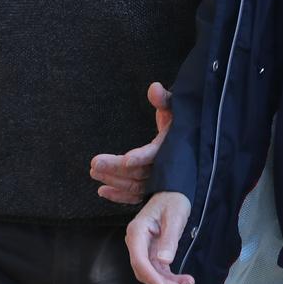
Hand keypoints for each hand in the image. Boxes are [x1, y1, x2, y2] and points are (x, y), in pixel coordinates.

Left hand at [90, 82, 172, 203]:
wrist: (188, 138)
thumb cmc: (178, 119)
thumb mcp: (173, 106)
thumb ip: (163, 99)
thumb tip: (154, 88)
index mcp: (171, 146)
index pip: (155, 154)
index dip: (141, 157)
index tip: (125, 159)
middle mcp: (165, 166)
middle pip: (139, 172)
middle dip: (115, 169)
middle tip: (94, 163)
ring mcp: (159, 179)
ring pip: (135, 185)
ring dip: (113, 180)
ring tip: (94, 172)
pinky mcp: (153, 187)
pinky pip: (136, 195)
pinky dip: (119, 196)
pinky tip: (102, 191)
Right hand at [125, 191, 194, 283]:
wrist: (174, 192)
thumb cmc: (173, 199)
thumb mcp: (174, 216)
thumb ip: (170, 238)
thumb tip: (164, 261)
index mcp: (137, 230)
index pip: (139, 259)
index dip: (150, 276)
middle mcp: (137, 241)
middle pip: (144, 269)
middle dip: (160, 282)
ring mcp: (144, 247)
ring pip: (152, 272)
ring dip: (167, 282)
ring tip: (186, 283)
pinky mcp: (153, 251)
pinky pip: (159, 268)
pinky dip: (170, 276)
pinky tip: (184, 279)